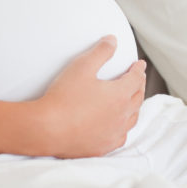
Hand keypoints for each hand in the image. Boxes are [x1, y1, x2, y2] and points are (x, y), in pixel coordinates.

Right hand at [34, 36, 147, 158]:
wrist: (47, 129)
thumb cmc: (64, 97)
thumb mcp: (82, 66)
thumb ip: (100, 52)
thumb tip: (113, 40)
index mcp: (120, 95)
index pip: (136, 79)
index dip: (138, 69)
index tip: (139, 64)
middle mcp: (121, 116)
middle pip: (137, 98)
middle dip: (139, 86)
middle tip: (139, 79)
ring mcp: (113, 134)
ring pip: (132, 119)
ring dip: (134, 107)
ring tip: (133, 101)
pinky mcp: (103, 147)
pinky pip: (120, 137)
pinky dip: (123, 128)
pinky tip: (119, 127)